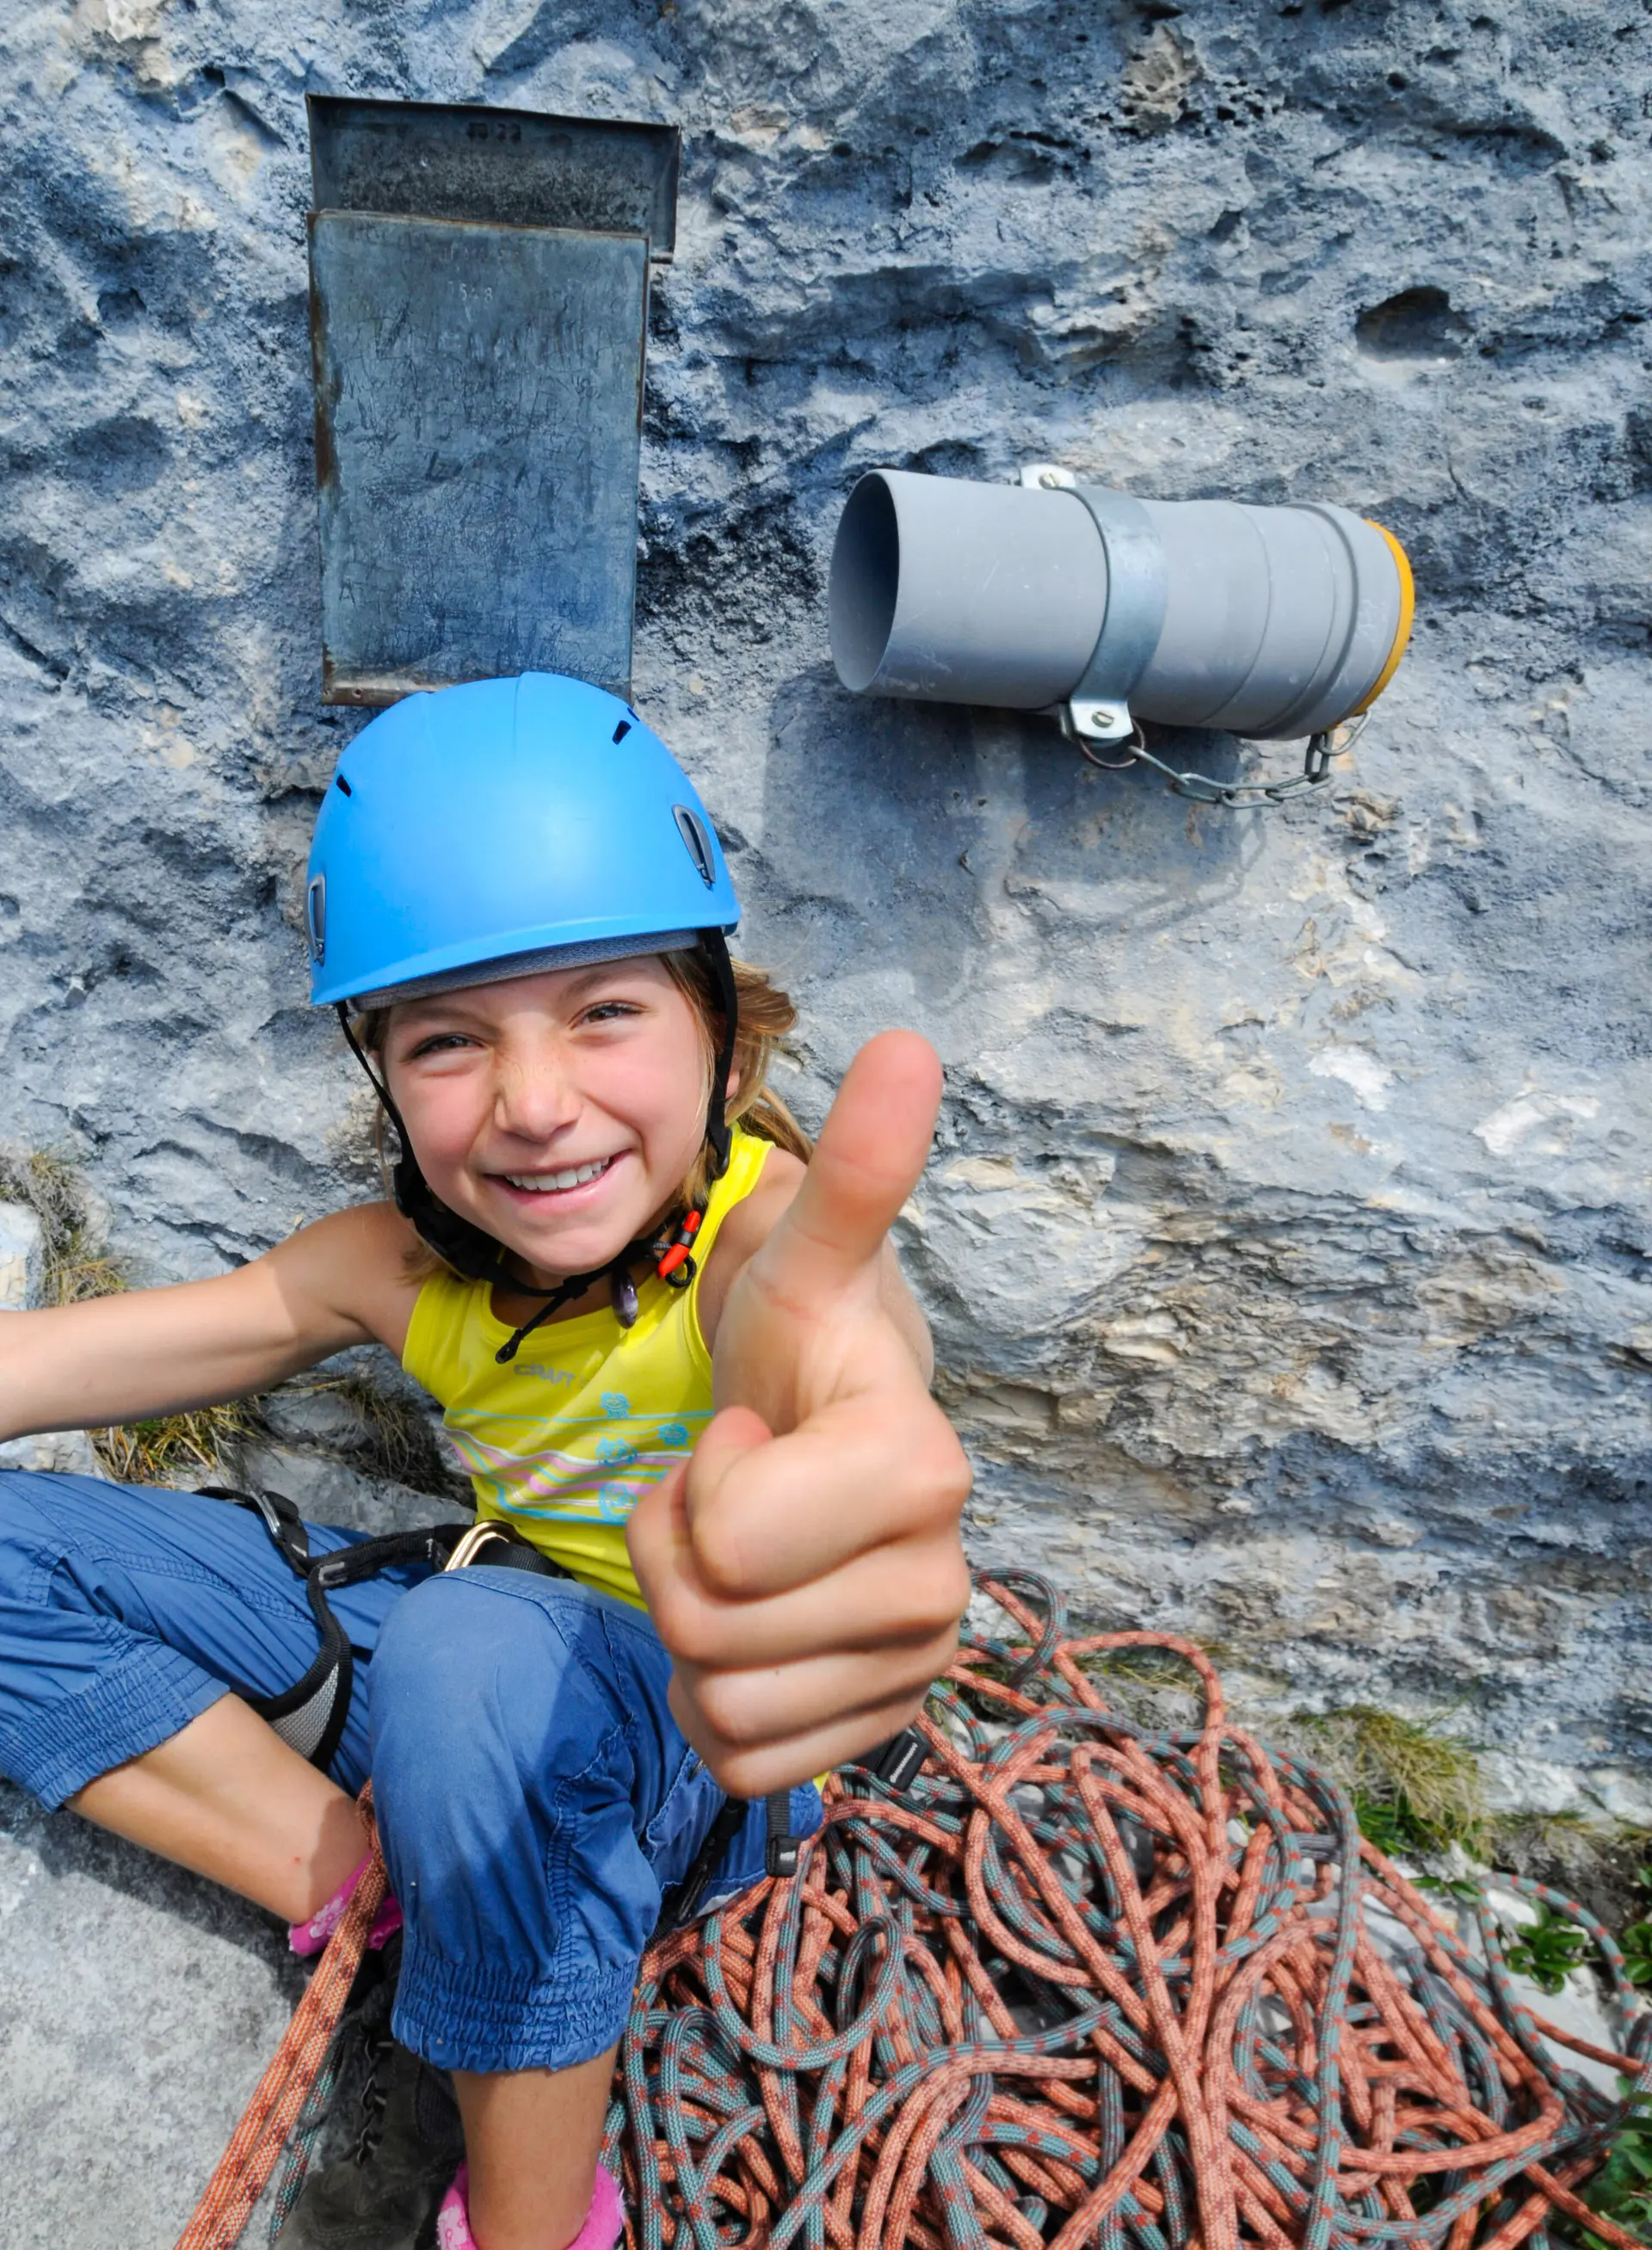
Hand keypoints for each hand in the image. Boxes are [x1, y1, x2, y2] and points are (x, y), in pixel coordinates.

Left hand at [627, 1031, 972, 1794]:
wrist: (824, 1436)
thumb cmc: (800, 1345)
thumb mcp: (804, 1262)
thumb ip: (855, 1174)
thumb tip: (906, 1043)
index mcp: (921, 1467)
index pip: (727, 1540)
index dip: (696, 1484)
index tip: (746, 1429)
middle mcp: (944, 1581)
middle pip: (708, 1628)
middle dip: (675, 1555)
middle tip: (726, 1492)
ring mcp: (915, 1667)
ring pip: (721, 1703)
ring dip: (692, 1629)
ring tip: (742, 1554)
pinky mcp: (878, 1731)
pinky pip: (742, 1762)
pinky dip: (714, 1705)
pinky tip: (755, 1627)